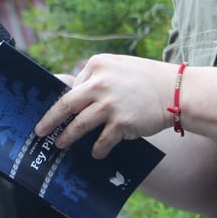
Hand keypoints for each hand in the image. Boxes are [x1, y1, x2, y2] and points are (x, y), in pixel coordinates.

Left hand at [35, 54, 179, 158]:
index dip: (64, 103)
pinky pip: (101, 140)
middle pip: (66, 104)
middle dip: (50, 120)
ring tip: (60, 144)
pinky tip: (96, 153)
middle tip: (40, 130)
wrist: (176, 91)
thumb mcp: (119, 67)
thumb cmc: (147, 79)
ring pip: (79, 125)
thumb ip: (98, 77)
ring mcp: (109, 104)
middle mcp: (100, 83)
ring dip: (67, 137)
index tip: (55, 113)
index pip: (73, 86)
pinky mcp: (121, 122)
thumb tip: (76, 94)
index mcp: (97, 64)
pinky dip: (97, 149)